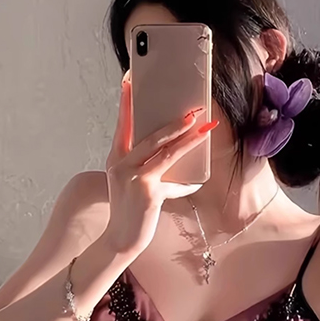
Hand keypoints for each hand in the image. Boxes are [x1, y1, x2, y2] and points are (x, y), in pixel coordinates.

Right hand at [102, 73, 217, 257]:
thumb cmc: (132, 212)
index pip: (123, 125)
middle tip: (193, 109)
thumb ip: (153, 170)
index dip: (127, 103)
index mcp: (116, 158)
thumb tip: (181, 160)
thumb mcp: (138, 185)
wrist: (120, 240)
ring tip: (203, 126)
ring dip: (186, 138)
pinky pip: (173, 179)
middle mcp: (121, 164)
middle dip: (174, 120)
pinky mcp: (146, 191)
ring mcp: (132, 177)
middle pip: (150, 134)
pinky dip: (188, 180)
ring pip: (163, 150)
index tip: (130, 80)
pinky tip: (199, 179)